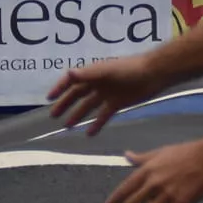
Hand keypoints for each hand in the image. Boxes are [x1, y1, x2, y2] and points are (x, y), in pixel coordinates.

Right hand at [48, 54, 165, 135]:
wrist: (153, 75)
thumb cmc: (129, 69)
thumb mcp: (107, 71)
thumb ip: (88, 74)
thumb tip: (69, 73)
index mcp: (93, 73)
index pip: (72, 80)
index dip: (60, 88)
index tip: (49, 98)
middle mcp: (97, 83)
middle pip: (77, 95)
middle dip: (65, 104)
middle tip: (54, 116)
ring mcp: (107, 94)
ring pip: (88, 106)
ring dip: (78, 115)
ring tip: (67, 126)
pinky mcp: (117, 104)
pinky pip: (103, 115)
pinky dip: (96, 124)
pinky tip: (88, 134)